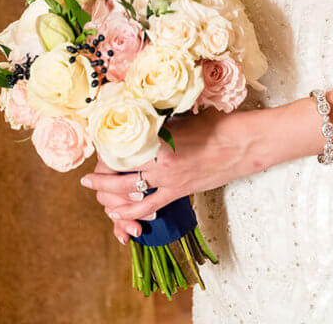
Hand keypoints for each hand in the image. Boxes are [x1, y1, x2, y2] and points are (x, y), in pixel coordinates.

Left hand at [80, 107, 269, 234]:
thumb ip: (160, 123)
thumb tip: (139, 119)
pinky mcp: (179, 193)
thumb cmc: (218, 125)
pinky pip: (148, 207)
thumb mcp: (184, 118)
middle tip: (88, 176)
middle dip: (101, 177)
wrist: (244, 144)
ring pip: (130, 194)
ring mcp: (170, 182)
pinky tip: (118, 213)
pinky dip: (130, 212)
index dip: (105, 151)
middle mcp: (162, 166)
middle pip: (120, 174)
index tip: (96, 146)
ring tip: (95, 193)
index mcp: (161, 143)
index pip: (121, 150)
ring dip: (109, 196)